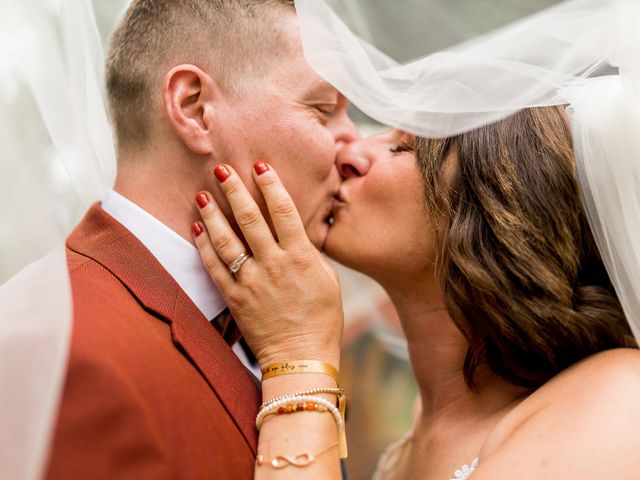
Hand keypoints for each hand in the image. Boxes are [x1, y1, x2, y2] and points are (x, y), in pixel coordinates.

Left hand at [193, 162, 342, 369]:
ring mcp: (251, 282)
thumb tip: (293, 233)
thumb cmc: (322, 319)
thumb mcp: (328, 280)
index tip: (260, 165)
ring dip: (213, 214)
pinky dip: (204, 246)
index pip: (283, 211)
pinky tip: (197, 228)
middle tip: (221, 169)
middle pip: (250, 219)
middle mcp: (274, 265)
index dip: (271, 185)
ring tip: (201, 193)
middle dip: (234, 190)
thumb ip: (308, 253)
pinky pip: (214, 268)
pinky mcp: (235, 298)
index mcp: (301, 257)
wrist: (301, 358)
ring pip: (227, 240)